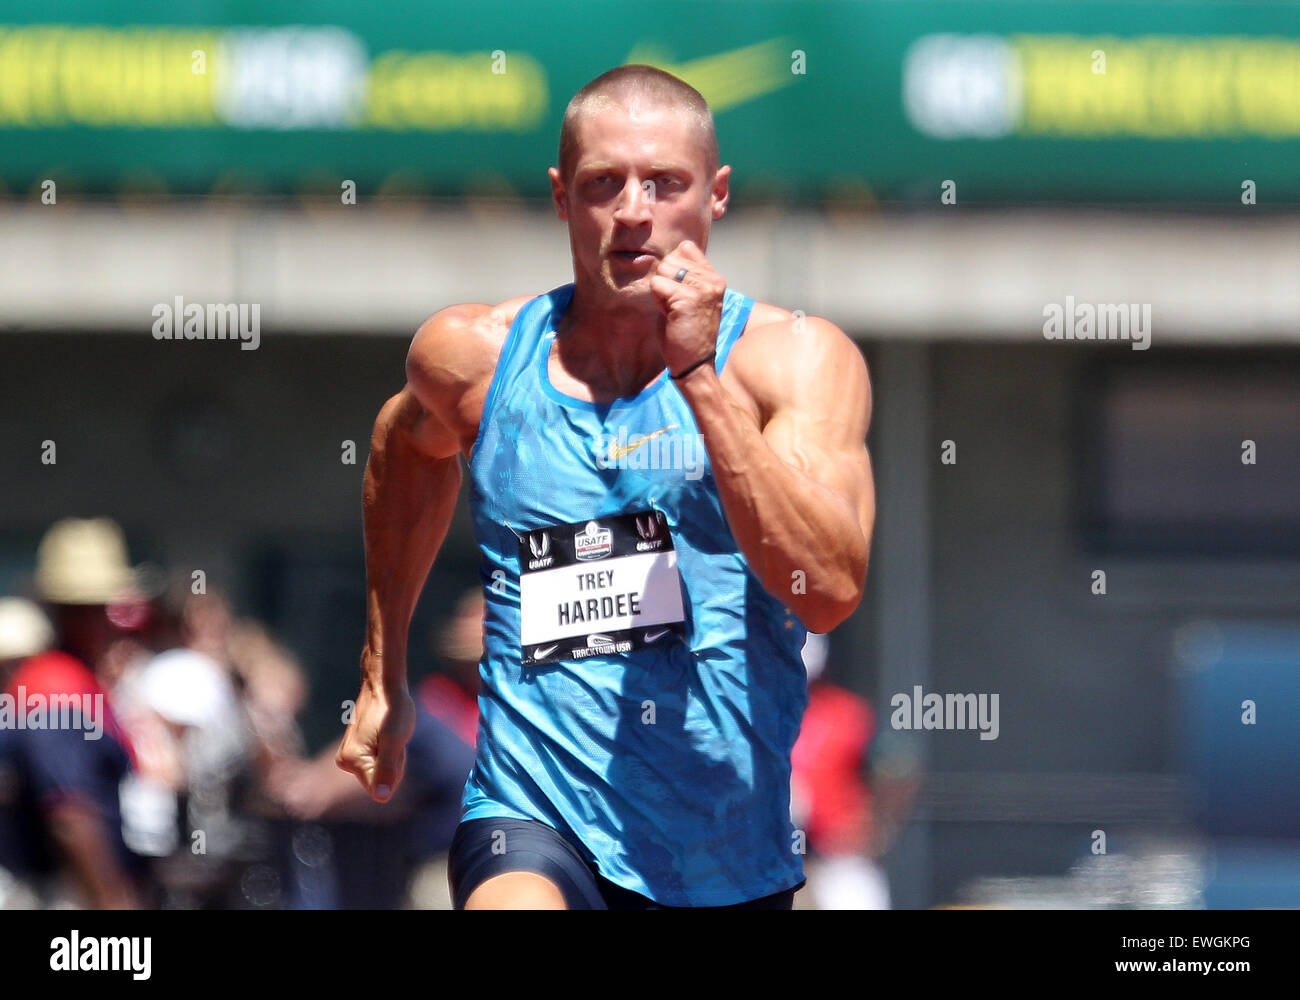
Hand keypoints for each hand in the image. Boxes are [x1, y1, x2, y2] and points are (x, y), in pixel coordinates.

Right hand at [335, 664, 415, 802]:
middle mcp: (344, 762)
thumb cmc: (392, 709)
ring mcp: (347, 756)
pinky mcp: (353, 751)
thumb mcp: (396, 739)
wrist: (383, 685)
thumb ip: (388, 768)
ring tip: (389, 733)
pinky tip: (385, 734)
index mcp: (352, 761)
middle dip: (393, 762)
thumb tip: (382, 797)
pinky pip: (377, 761)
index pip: (381, 789)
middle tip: (393, 738)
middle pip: (380, 781)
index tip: (393, 744)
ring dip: (391, 755)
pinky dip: (386, 750)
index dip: (395, 768)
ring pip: (380, 771)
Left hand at [648, 240, 725, 376]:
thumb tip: (665, 259)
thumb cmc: (687, 334)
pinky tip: (671, 317)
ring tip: (674, 312)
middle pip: (671, 258)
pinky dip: (658, 301)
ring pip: (663, 270)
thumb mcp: (691, 299)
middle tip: (676, 308)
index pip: (686, 248)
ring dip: (661, 292)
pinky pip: (657, 285)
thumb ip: (684, 277)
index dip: (673, 269)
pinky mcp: (688, 299)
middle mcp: (712, 280)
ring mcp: (702, 288)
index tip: (680, 295)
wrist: (695, 365)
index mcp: (715, 279)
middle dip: (665, 282)